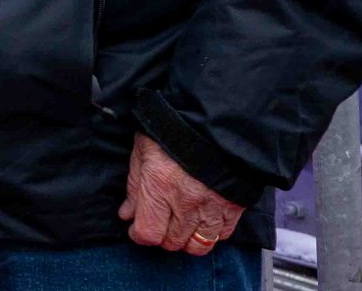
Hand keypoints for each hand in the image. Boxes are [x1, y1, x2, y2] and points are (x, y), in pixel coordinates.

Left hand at [120, 134, 243, 253]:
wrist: (216, 118)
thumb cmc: (173, 128)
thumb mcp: (143, 150)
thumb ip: (135, 186)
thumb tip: (127, 214)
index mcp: (160, 186)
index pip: (148, 233)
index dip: (139, 234)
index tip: (136, 228)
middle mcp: (186, 202)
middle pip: (172, 242)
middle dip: (161, 235)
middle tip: (159, 222)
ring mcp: (213, 207)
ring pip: (199, 245)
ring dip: (187, 239)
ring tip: (181, 224)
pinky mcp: (234, 207)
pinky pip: (222, 235)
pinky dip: (211, 232)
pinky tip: (203, 218)